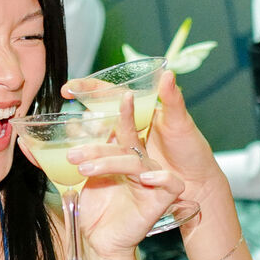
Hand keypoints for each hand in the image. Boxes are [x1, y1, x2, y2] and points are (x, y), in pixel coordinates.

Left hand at [58, 90, 185, 259]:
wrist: (99, 242)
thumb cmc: (90, 208)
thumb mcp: (67, 180)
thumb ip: (48, 160)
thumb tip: (22, 142)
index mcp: (119, 150)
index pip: (115, 122)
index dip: (105, 104)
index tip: (77, 92)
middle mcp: (136, 159)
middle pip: (122, 140)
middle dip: (97, 144)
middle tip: (71, 153)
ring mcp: (151, 176)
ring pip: (134, 160)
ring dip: (110, 162)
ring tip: (84, 168)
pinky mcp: (162, 197)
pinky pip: (169, 183)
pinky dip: (160, 177)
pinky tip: (146, 176)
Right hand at [73, 70, 222, 211]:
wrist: (198, 186)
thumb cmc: (193, 151)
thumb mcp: (182, 124)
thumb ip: (173, 100)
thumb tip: (168, 72)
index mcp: (141, 112)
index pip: (110, 95)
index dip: (89, 88)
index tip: (69, 88)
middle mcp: (130, 128)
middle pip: (98, 116)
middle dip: (79, 117)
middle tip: (62, 117)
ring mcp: (125, 149)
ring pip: (97, 140)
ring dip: (80, 140)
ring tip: (67, 143)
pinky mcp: (124, 169)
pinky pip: (102, 161)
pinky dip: (87, 159)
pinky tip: (71, 162)